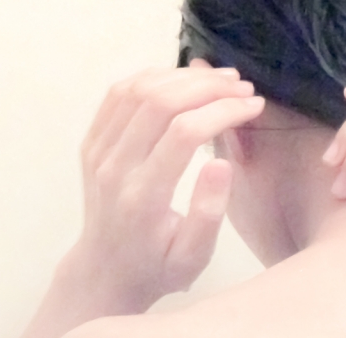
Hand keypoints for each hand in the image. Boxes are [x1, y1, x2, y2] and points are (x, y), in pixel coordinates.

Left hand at [72, 60, 263, 307]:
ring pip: (138, 90)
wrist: (104, 270)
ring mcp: (98, 150)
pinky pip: (120, 94)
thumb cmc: (159, 265)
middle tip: (242, 86)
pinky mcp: (92, 141)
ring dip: (183, 76)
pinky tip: (183, 78)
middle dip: (208, 86)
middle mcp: (114, 167)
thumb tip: (221, 163)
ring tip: (219, 78)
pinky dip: (154, 76)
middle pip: (160, 102)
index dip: (224, 110)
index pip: (184, 133)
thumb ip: (209, 213)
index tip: (254, 105)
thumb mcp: (194, 257)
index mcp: (143, 197)